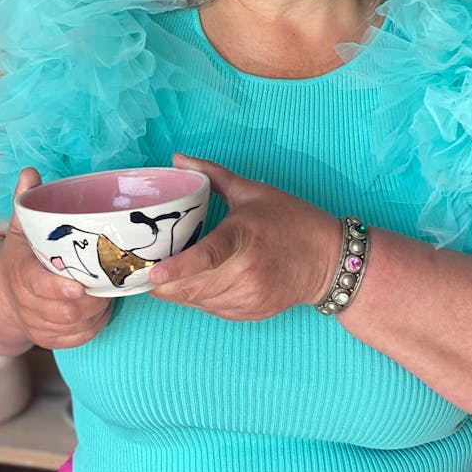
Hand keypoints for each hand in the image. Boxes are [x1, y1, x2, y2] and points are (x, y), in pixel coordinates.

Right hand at [0, 168, 112, 349]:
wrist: (0, 293)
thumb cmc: (19, 255)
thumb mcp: (19, 227)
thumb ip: (25, 201)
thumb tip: (30, 173)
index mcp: (20, 274)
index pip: (38, 285)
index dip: (59, 288)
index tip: (80, 286)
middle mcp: (26, 303)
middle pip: (64, 310)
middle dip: (91, 300)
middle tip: (112, 282)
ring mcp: (38, 324)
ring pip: (74, 326)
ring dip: (97, 312)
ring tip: (112, 292)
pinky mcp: (50, 339)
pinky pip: (78, 339)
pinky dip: (94, 326)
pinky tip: (103, 309)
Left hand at [148, 155, 340, 320]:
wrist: (329, 259)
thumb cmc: (290, 220)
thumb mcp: (252, 191)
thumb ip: (212, 175)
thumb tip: (178, 159)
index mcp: (244, 237)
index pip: (207, 258)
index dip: (177, 269)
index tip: (152, 274)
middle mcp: (247, 272)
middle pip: (194, 287)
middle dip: (164, 286)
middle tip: (142, 274)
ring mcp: (250, 296)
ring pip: (201, 302)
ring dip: (180, 294)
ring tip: (165, 279)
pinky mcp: (252, 312)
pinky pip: (214, 310)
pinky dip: (200, 300)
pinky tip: (197, 285)